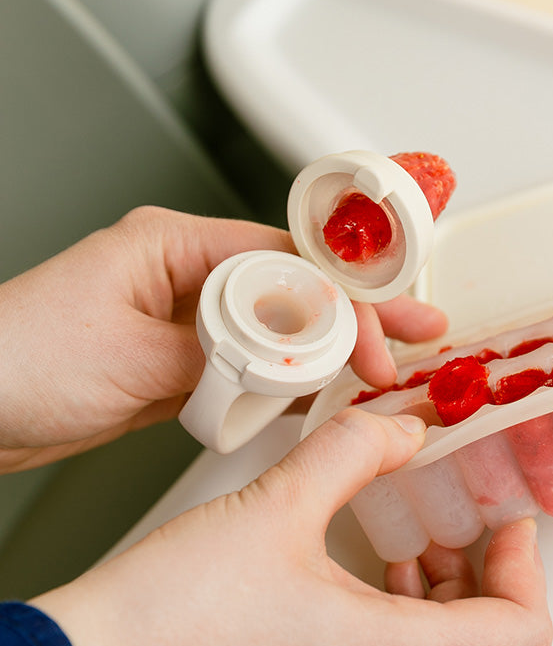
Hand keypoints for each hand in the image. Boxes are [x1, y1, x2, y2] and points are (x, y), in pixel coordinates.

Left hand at [0, 207, 446, 472]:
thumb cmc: (16, 361)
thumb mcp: (136, 357)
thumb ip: (226, 355)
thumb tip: (292, 358)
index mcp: (174, 246)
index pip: (288, 263)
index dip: (348, 301)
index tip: (385, 337)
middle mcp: (183, 277)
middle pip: (296, 292)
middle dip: (360, 318)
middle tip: (418, 337)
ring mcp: (181, 323)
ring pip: (279, 333)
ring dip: (331, 355)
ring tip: (387, 371)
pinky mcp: (175, 365)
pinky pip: (251, 370)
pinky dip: (290, 386)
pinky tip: (324, 399)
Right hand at [31, 410, 551, 645]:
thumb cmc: (174, 605)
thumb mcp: (277, 502)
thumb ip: (354, 450)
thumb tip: (403, 427)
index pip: (521, 634)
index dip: (528, 569)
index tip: (505, 520)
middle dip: (506, 597)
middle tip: (479, 538)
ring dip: (460, 613)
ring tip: (420, 547)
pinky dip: (416, 629)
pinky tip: (370, 573)